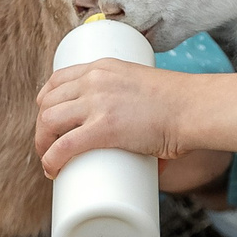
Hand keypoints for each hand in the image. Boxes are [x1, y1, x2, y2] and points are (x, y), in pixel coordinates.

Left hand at [37, 61, 188, 176]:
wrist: (194, 108)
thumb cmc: (180, 105)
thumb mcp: (145, 90)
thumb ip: (137, 111)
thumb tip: (145, 154)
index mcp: (103, 67)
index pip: (57, 79)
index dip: (45, 103)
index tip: (48, 121)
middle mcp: (94, 80)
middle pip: (48, 102)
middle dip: (42, 127)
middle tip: (50, 147)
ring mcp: (98, 102)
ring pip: (49, 122)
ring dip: (42, 144)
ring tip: (50, 161)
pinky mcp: (104, 127)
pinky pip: (63, 145)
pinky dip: (51, 159)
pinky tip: (51, 169)